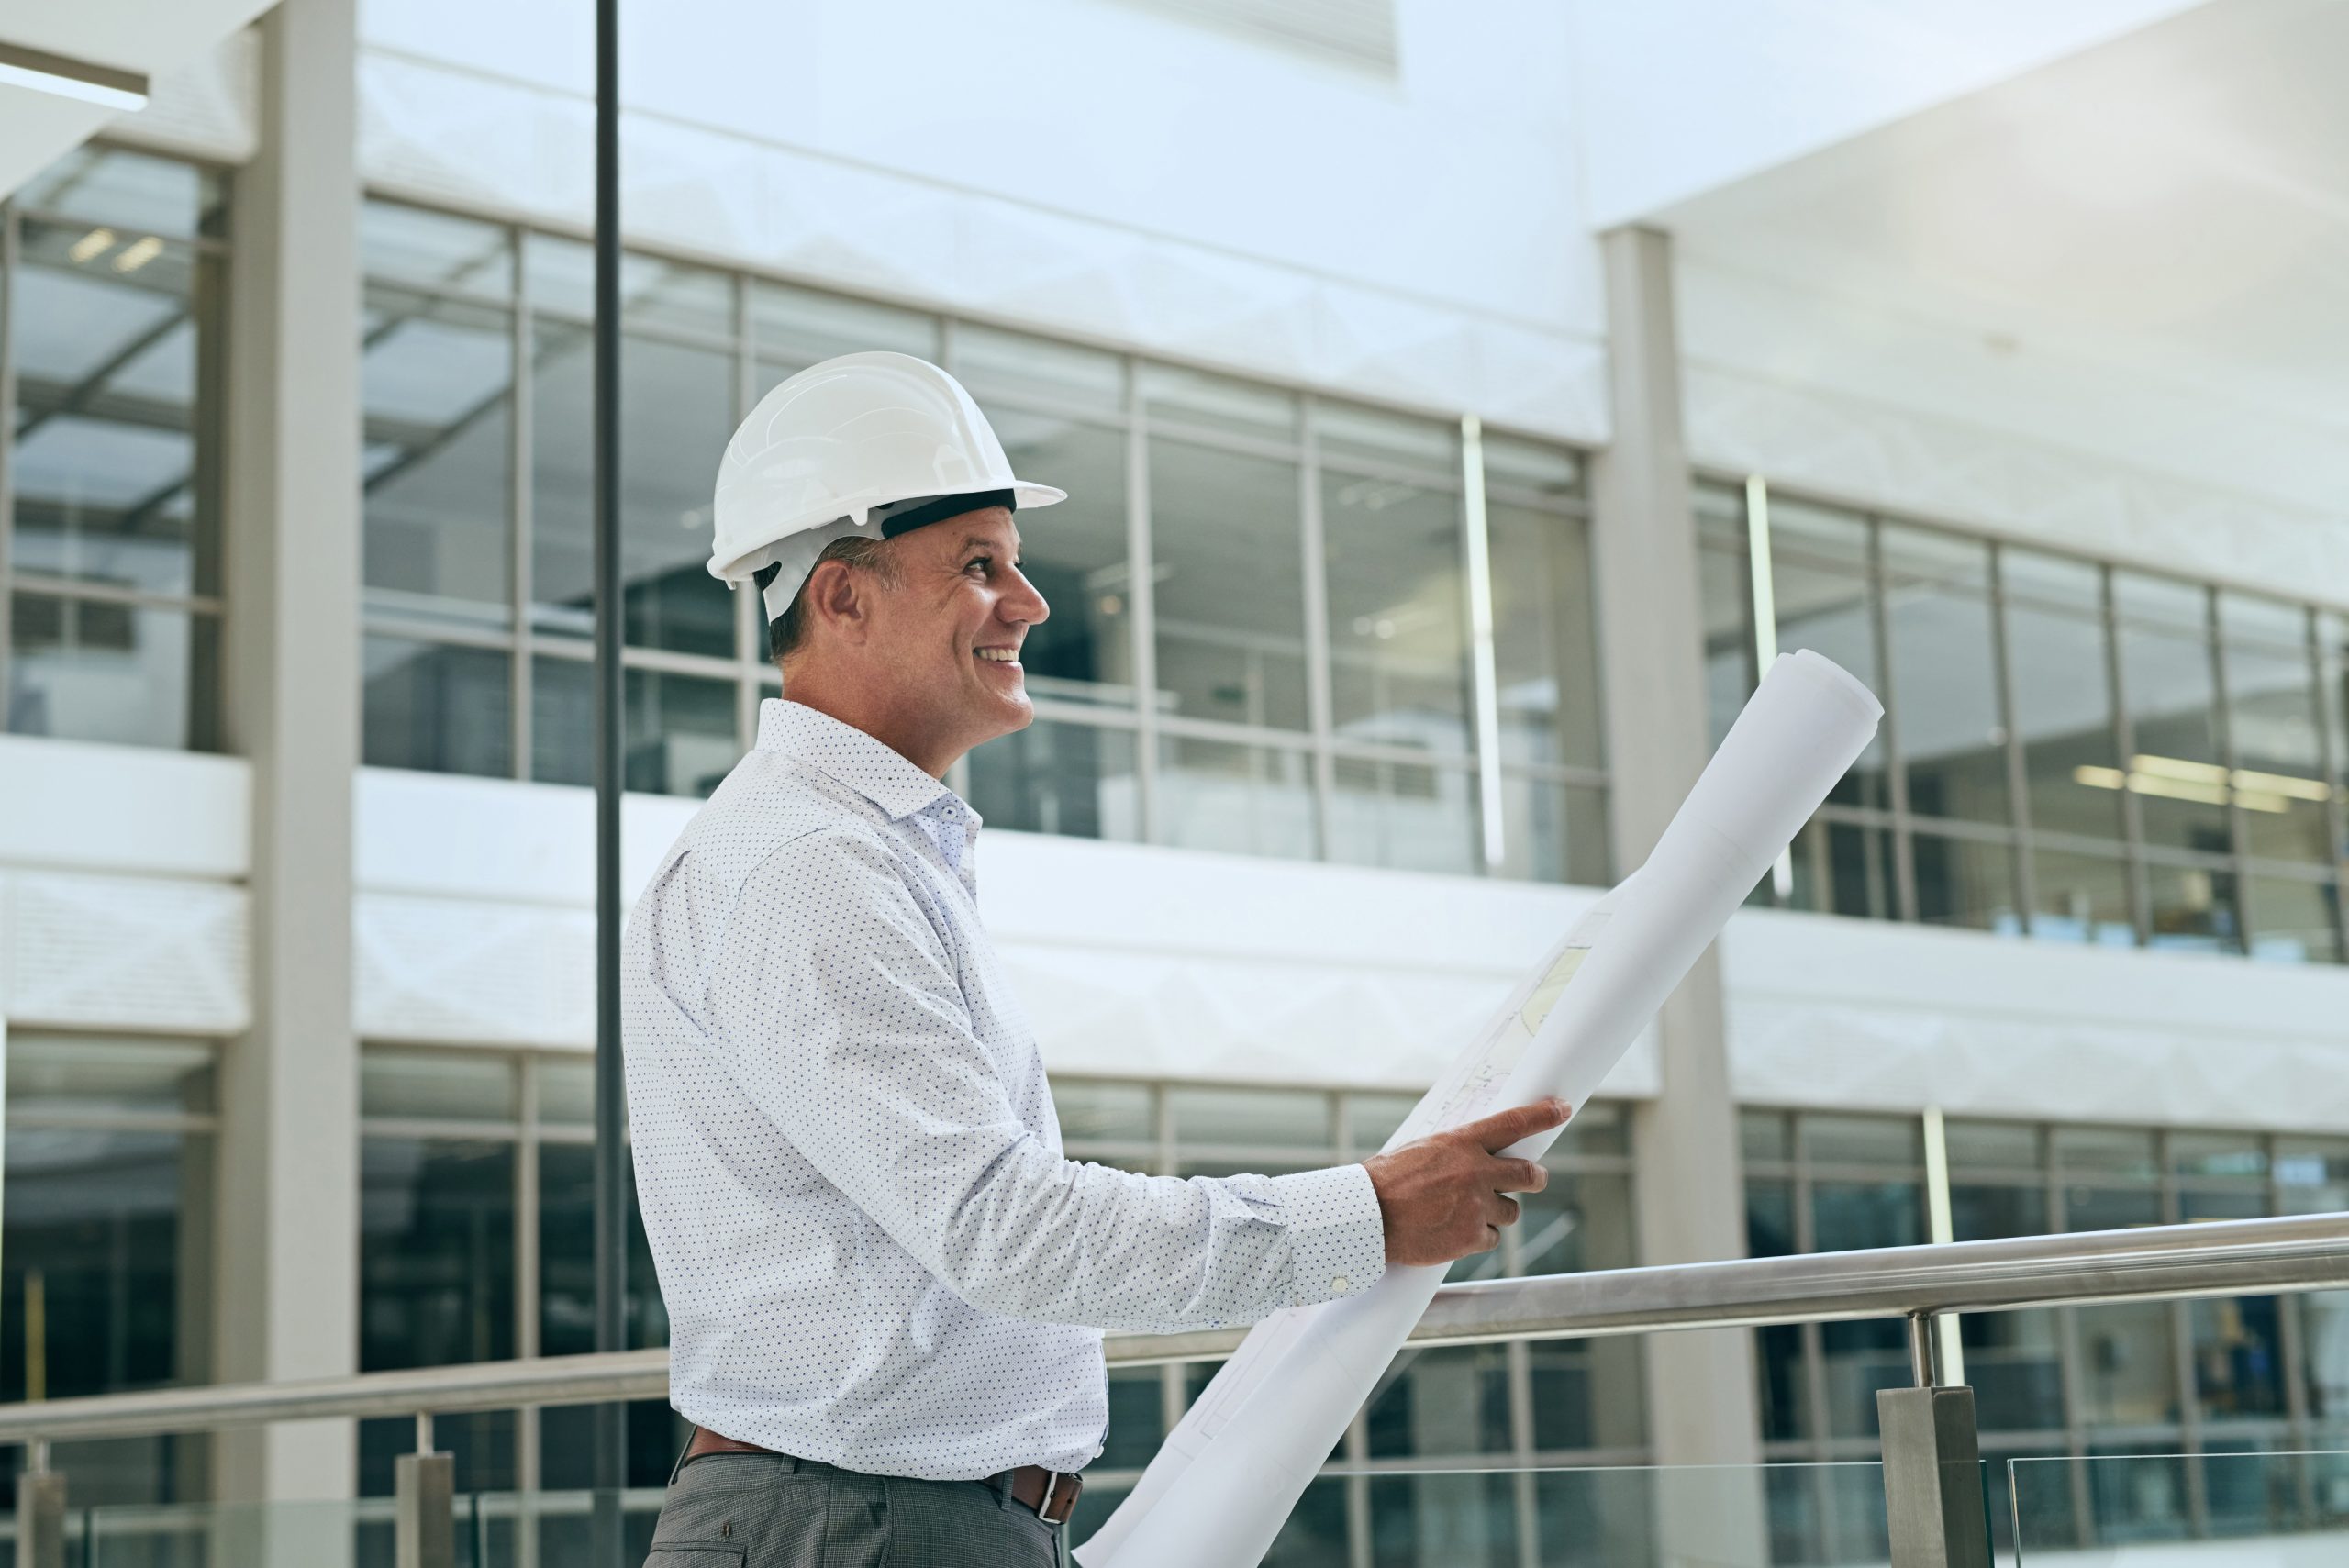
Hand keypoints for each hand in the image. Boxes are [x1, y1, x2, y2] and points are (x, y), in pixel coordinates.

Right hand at [1361, 1098, 1569, 1266]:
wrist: (1369, 1219)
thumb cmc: (1386, 1183)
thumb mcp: (1421, 1152)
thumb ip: (1454, 1154)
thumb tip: (1473, 1156)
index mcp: (1461, 1143)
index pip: (1513, 1123)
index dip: (1543, 1115)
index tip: (1562, 1109)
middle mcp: (1476, 1171)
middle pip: (1530, 1174)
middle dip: (1536, 1178)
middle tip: (1535, 1179)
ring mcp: (1478, 1205)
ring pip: (1509, 1211)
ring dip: (1494, 1212)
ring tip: (1460, 1214)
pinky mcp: (1473, 1236)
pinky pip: (1491, 1238)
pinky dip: (1477, 1237)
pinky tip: (1452, 1233)